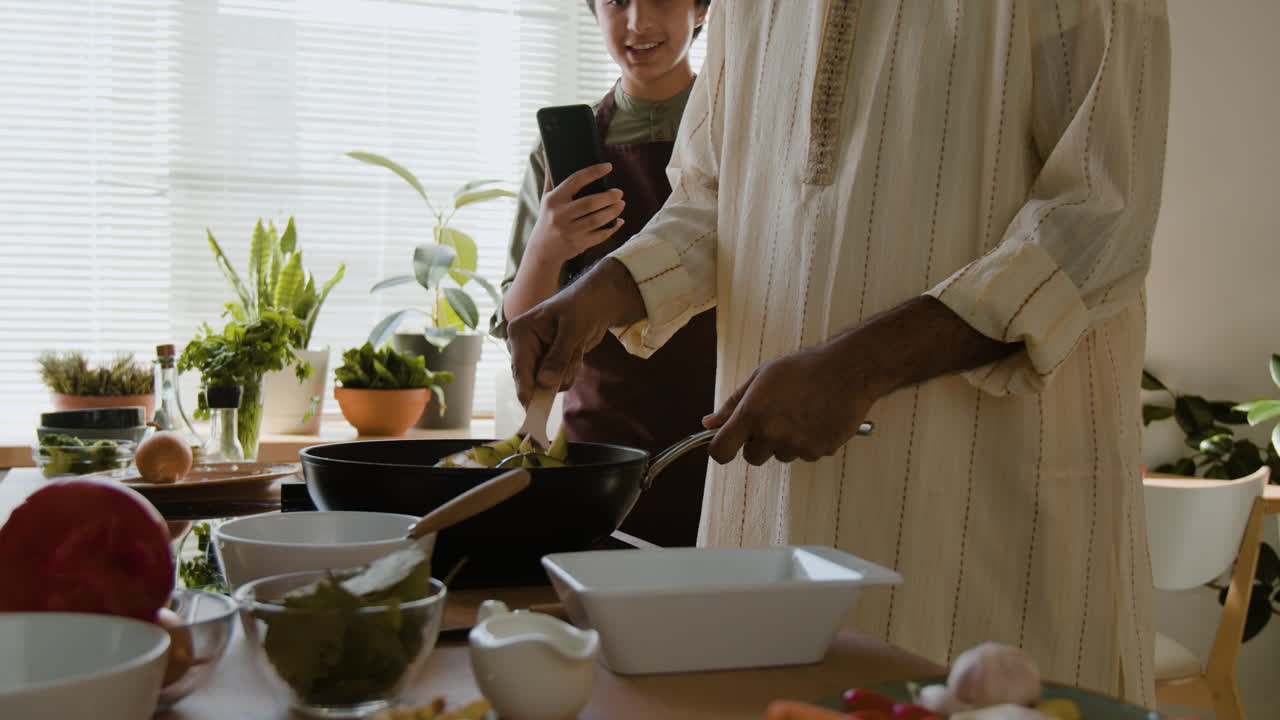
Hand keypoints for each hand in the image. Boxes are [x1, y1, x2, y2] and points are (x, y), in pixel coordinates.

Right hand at [508, 258, 645, 404]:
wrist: (596, 303)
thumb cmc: (582, 308)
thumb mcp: (572, 331)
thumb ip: (558, 357)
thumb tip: (545, 383)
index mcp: (521, 332)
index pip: (520, 366)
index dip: (525, 389)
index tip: (530, 408)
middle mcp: (523, 345)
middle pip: (531, 379)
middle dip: (556, 375)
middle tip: (573, 357)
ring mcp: (535, 356)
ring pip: (546, 383)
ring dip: (566, 372)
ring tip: (576, 349)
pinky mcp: (547, 363)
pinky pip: (557, 380)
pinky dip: (570, 371)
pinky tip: (576, 353)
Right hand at [528, 162, 625, 265]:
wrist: (542, 250)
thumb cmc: (547, 218)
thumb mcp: (546, 198)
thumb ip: (550, 177)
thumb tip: (549, 153)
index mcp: (554, 200)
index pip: (575, 180)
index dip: (594, 172)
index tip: (608, 167)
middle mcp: (560, 215)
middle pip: (589, 203)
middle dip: (608, 197)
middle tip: (619, 192)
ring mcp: (570, 231)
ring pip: (596, 220)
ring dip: (612, 212)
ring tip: (621, 204)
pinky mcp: (578, 244)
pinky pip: (599, 235)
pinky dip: (611, 228)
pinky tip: (618, 221)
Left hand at [702, 339, 885, 465]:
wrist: (848, 371)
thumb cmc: (803, 369)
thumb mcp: (761, 377)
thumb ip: (733, 403)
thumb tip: (708, 423)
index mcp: (752, 413)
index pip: (721, 450)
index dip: (720, 450)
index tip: (725, 445)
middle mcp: (772, 433)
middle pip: (752, 458)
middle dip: (758, 444)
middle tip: (774, 419)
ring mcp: (796, 445)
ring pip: (780, 455)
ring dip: (784, 442)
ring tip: (800, 413)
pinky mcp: (817, 452)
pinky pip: (803, 455)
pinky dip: (807, 442)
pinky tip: (816, 419)